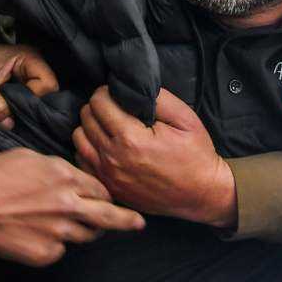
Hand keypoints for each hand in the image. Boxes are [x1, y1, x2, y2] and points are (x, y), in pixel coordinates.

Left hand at [0, 35, 58, 128]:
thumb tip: (10, 125)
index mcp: (27, 57)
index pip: (48, 86)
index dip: (35, 101)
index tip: (13, 107)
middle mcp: (33, 65)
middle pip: (49, 94)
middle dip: (32, 109)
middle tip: (11, 116)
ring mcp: (28, 75)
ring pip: (40, 101)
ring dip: (25, 111)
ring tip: (7, 115)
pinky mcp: (21, 86)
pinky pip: (30, 103)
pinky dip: (20, 111)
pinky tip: (7, 115)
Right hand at [0, 148, 144, 265]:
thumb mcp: (27, 157)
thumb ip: (54, 167)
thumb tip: (66, 175)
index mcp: (65, 176)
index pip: (99, 187)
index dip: (103, 192)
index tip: (106, 197)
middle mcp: (69, 204)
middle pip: (109, 215)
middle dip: (127, 220)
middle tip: (138, 223)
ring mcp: (60, 231)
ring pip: (87, 235)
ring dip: (86, 231)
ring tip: (75, 228)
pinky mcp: (47, 253)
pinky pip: (61, 249)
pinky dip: (55, 243)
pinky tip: (37, 235)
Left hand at [72, 87, 235, 227]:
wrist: (202, 194)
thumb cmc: (196, 154)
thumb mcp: (185, 119)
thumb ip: (156, 98)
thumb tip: (128, 87)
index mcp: (131, 138)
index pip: (98, 102)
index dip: (106, 92)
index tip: (116, 94)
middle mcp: (113, 158)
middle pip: (86, 118)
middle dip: (98, 107)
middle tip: (114, 108)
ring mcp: (108, 176)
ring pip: (79, 138)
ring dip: (90, 127)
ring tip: (108, 126)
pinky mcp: (109, 188)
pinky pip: (82, 161)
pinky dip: (89, 149)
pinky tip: (106, 145)